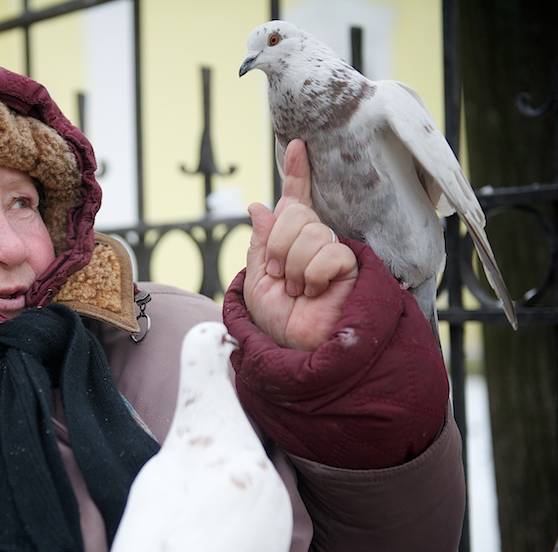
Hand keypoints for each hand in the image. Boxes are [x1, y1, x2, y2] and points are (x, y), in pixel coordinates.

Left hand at [243, 139, 357, 349]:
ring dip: (294, 267)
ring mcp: (333, 251)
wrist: (295, 348)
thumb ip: (260, 243)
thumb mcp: (255, 280)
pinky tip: (316, 292)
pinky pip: (330, 252)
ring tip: (298, 291)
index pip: (295, 200)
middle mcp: (313, 241)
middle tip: (279, 277)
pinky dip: (314, 275)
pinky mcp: (351, 265)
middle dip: (278, 246)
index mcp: (289, 241)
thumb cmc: (276, 322)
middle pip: (296, 213)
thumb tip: (260, 205)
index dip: (296, 173)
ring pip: (312, 232)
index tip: (297, 146)